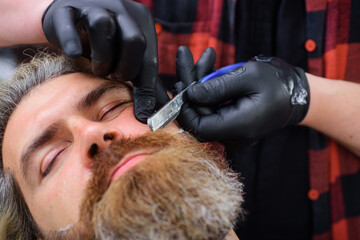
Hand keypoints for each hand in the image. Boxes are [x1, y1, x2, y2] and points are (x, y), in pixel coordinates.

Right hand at [42, 0, 157, 121]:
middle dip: (127, 67)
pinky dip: (72, 41)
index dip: (147, 87)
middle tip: (116, 77)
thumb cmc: (105, 44)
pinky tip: (74, 54)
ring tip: (98, 69)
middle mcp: (121, 9)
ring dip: (102, 57)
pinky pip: (68, 23)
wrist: (68, 20)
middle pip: (134, 39)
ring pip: (103, 25)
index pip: (150, 57)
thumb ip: (144, 79)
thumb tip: (157, 108)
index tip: (144, 111)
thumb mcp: (128, 58)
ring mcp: (93, 5)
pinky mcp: (65, 8)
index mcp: (141, 20)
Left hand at [176, 47, 309, 141]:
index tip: (180, 80)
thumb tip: (189, 93)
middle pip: (197, 116)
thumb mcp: (248, 77)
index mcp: (238, 127)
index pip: (197, 126)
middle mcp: (233, 136)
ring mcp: (231, 133)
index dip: (183, 106)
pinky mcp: (231, 125)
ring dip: (199, 83)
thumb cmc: (277, 83)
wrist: (298, 94)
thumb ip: (216, 87)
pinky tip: (209, 68)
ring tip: (206, 56)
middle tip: (186, 55)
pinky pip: (212, 109)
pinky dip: (208, 89)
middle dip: (189, 85)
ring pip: (203, 110)